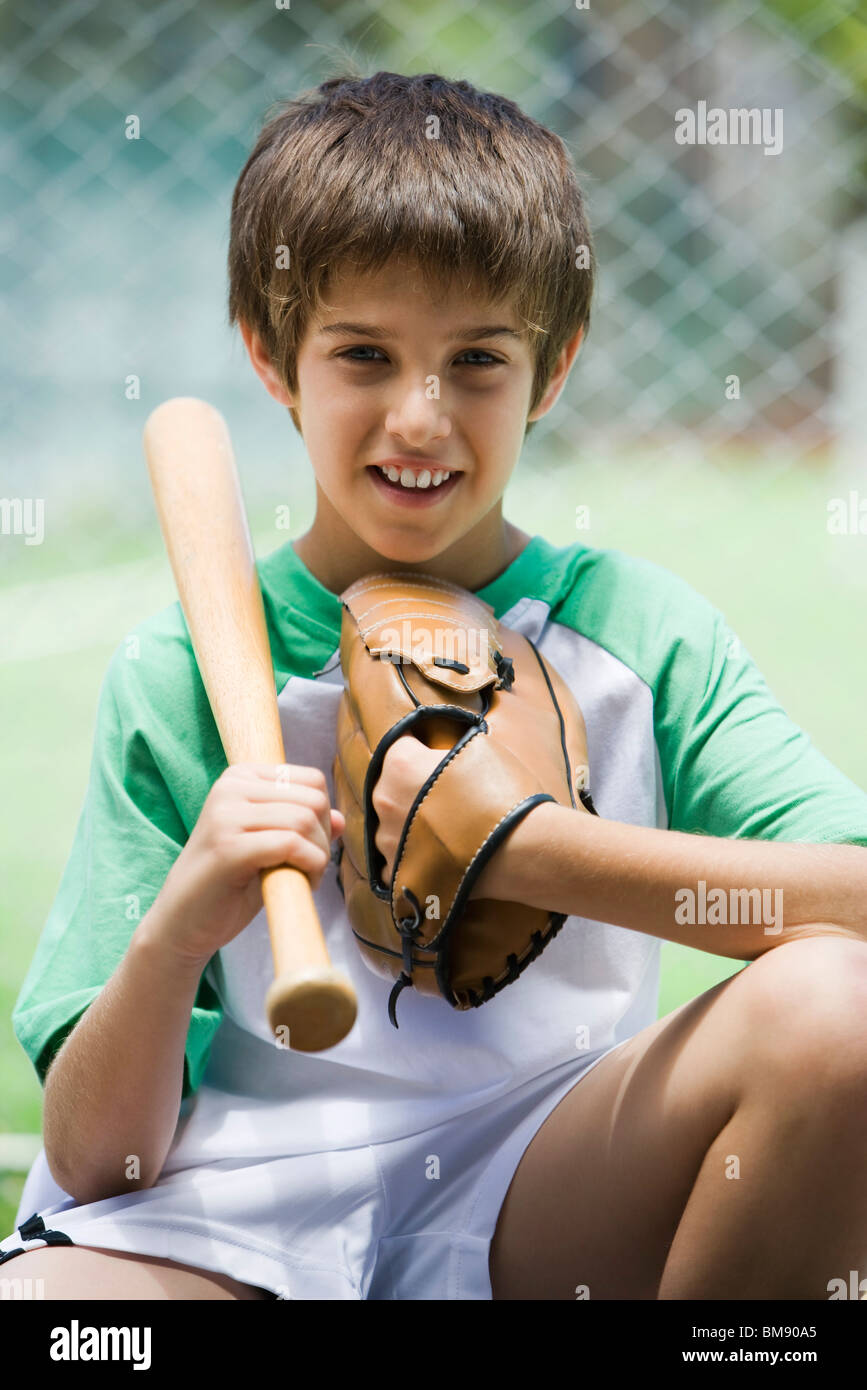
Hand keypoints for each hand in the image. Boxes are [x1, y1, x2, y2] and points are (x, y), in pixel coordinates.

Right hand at [150, 763, 345, 967]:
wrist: (181, 924)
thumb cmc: (227, 884)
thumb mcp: (269, 846)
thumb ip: (302, 827)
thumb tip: (340, 817)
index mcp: (240, 777)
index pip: (312, 780)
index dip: (323, 817)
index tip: (308, 847)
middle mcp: (230, 787)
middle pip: (313, 799)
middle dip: (323, 838)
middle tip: (309, 868)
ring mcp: (225, 815)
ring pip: (305, 821)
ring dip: (318, 856)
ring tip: (302, 878)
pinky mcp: (228, 847)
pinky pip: (291, 844)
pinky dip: (309, 867)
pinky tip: (298, 884)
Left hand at [371, 733, 528, 901]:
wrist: (522, 851)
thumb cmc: (504, 794)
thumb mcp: (480, 749)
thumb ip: (448, 747)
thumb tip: (440, 751)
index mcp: (400, 765)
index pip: (398, 745)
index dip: (418, 748)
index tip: (433, 753)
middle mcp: (384, 802)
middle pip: (390, 786)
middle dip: (411, 786)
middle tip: (443, 793)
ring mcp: (387, 842)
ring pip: (391, 824)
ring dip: (409, 823)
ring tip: (444, 827)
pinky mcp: (398, 874)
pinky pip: (395, 859)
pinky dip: (411, 856)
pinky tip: (436, 852)